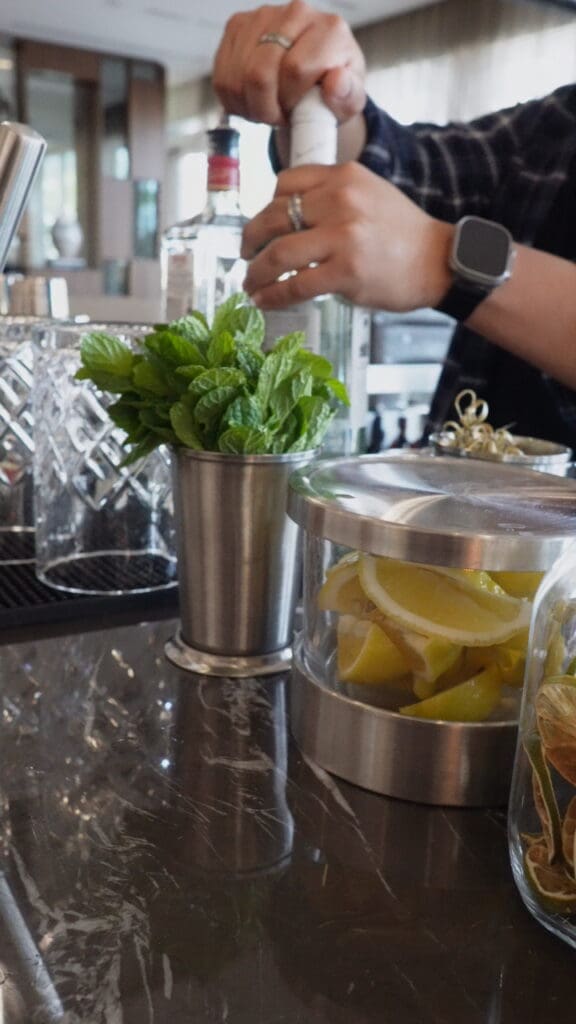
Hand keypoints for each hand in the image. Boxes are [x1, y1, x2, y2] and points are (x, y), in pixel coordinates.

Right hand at [213, 0, 365, 126]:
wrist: (313, 78)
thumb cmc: (331, 91)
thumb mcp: (349, 101)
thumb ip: (348, 95)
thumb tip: (335, 81)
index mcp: (329, 30)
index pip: (295, 69)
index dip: (290, 102)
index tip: (296, 113)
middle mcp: (296, 12)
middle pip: (260, 73)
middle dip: (265, 108)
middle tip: (276, 117)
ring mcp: (263, 15)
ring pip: (237, 77)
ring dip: (248, 106)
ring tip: (266, 108)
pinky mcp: (237, 25)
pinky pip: (221, 75)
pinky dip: (233, 100)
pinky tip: (251, 100)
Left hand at [241, 163, 453, 311]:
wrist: (439, 262)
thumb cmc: (402, 234)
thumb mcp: (369, 194)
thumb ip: (332, 198)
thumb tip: (286, 219)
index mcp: (345, 176)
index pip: (286, 183)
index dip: (265, 207)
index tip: (261, 226)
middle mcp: (341, 200)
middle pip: (274, 217)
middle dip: (250, 240)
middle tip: (244, 255)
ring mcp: (343, 237)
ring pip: (278, 253)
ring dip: (255, 272)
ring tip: (249, 284)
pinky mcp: (345, 272)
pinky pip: (295, 285)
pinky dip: (272, 295)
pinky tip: (264, 301)